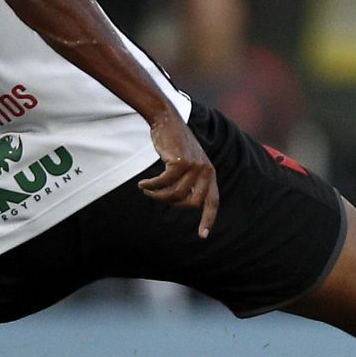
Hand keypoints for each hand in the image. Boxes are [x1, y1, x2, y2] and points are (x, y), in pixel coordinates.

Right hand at [138, 112, 219, 237]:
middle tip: (157, 196)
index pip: (212, 201)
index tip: (202, 236)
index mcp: (210, 173)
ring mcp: (195, 166)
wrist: (167, 121)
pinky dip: (152, 187)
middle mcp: (206, 171)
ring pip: (175, 195)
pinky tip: (143, 185)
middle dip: (172, 203)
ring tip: (146, 190)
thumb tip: (188, 203)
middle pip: (191, 203)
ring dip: (158, 195)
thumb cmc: (175, 144)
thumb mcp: (187, 163)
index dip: (208, 219)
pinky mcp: (181, 162)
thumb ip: (191, 181)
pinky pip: (164, 184)